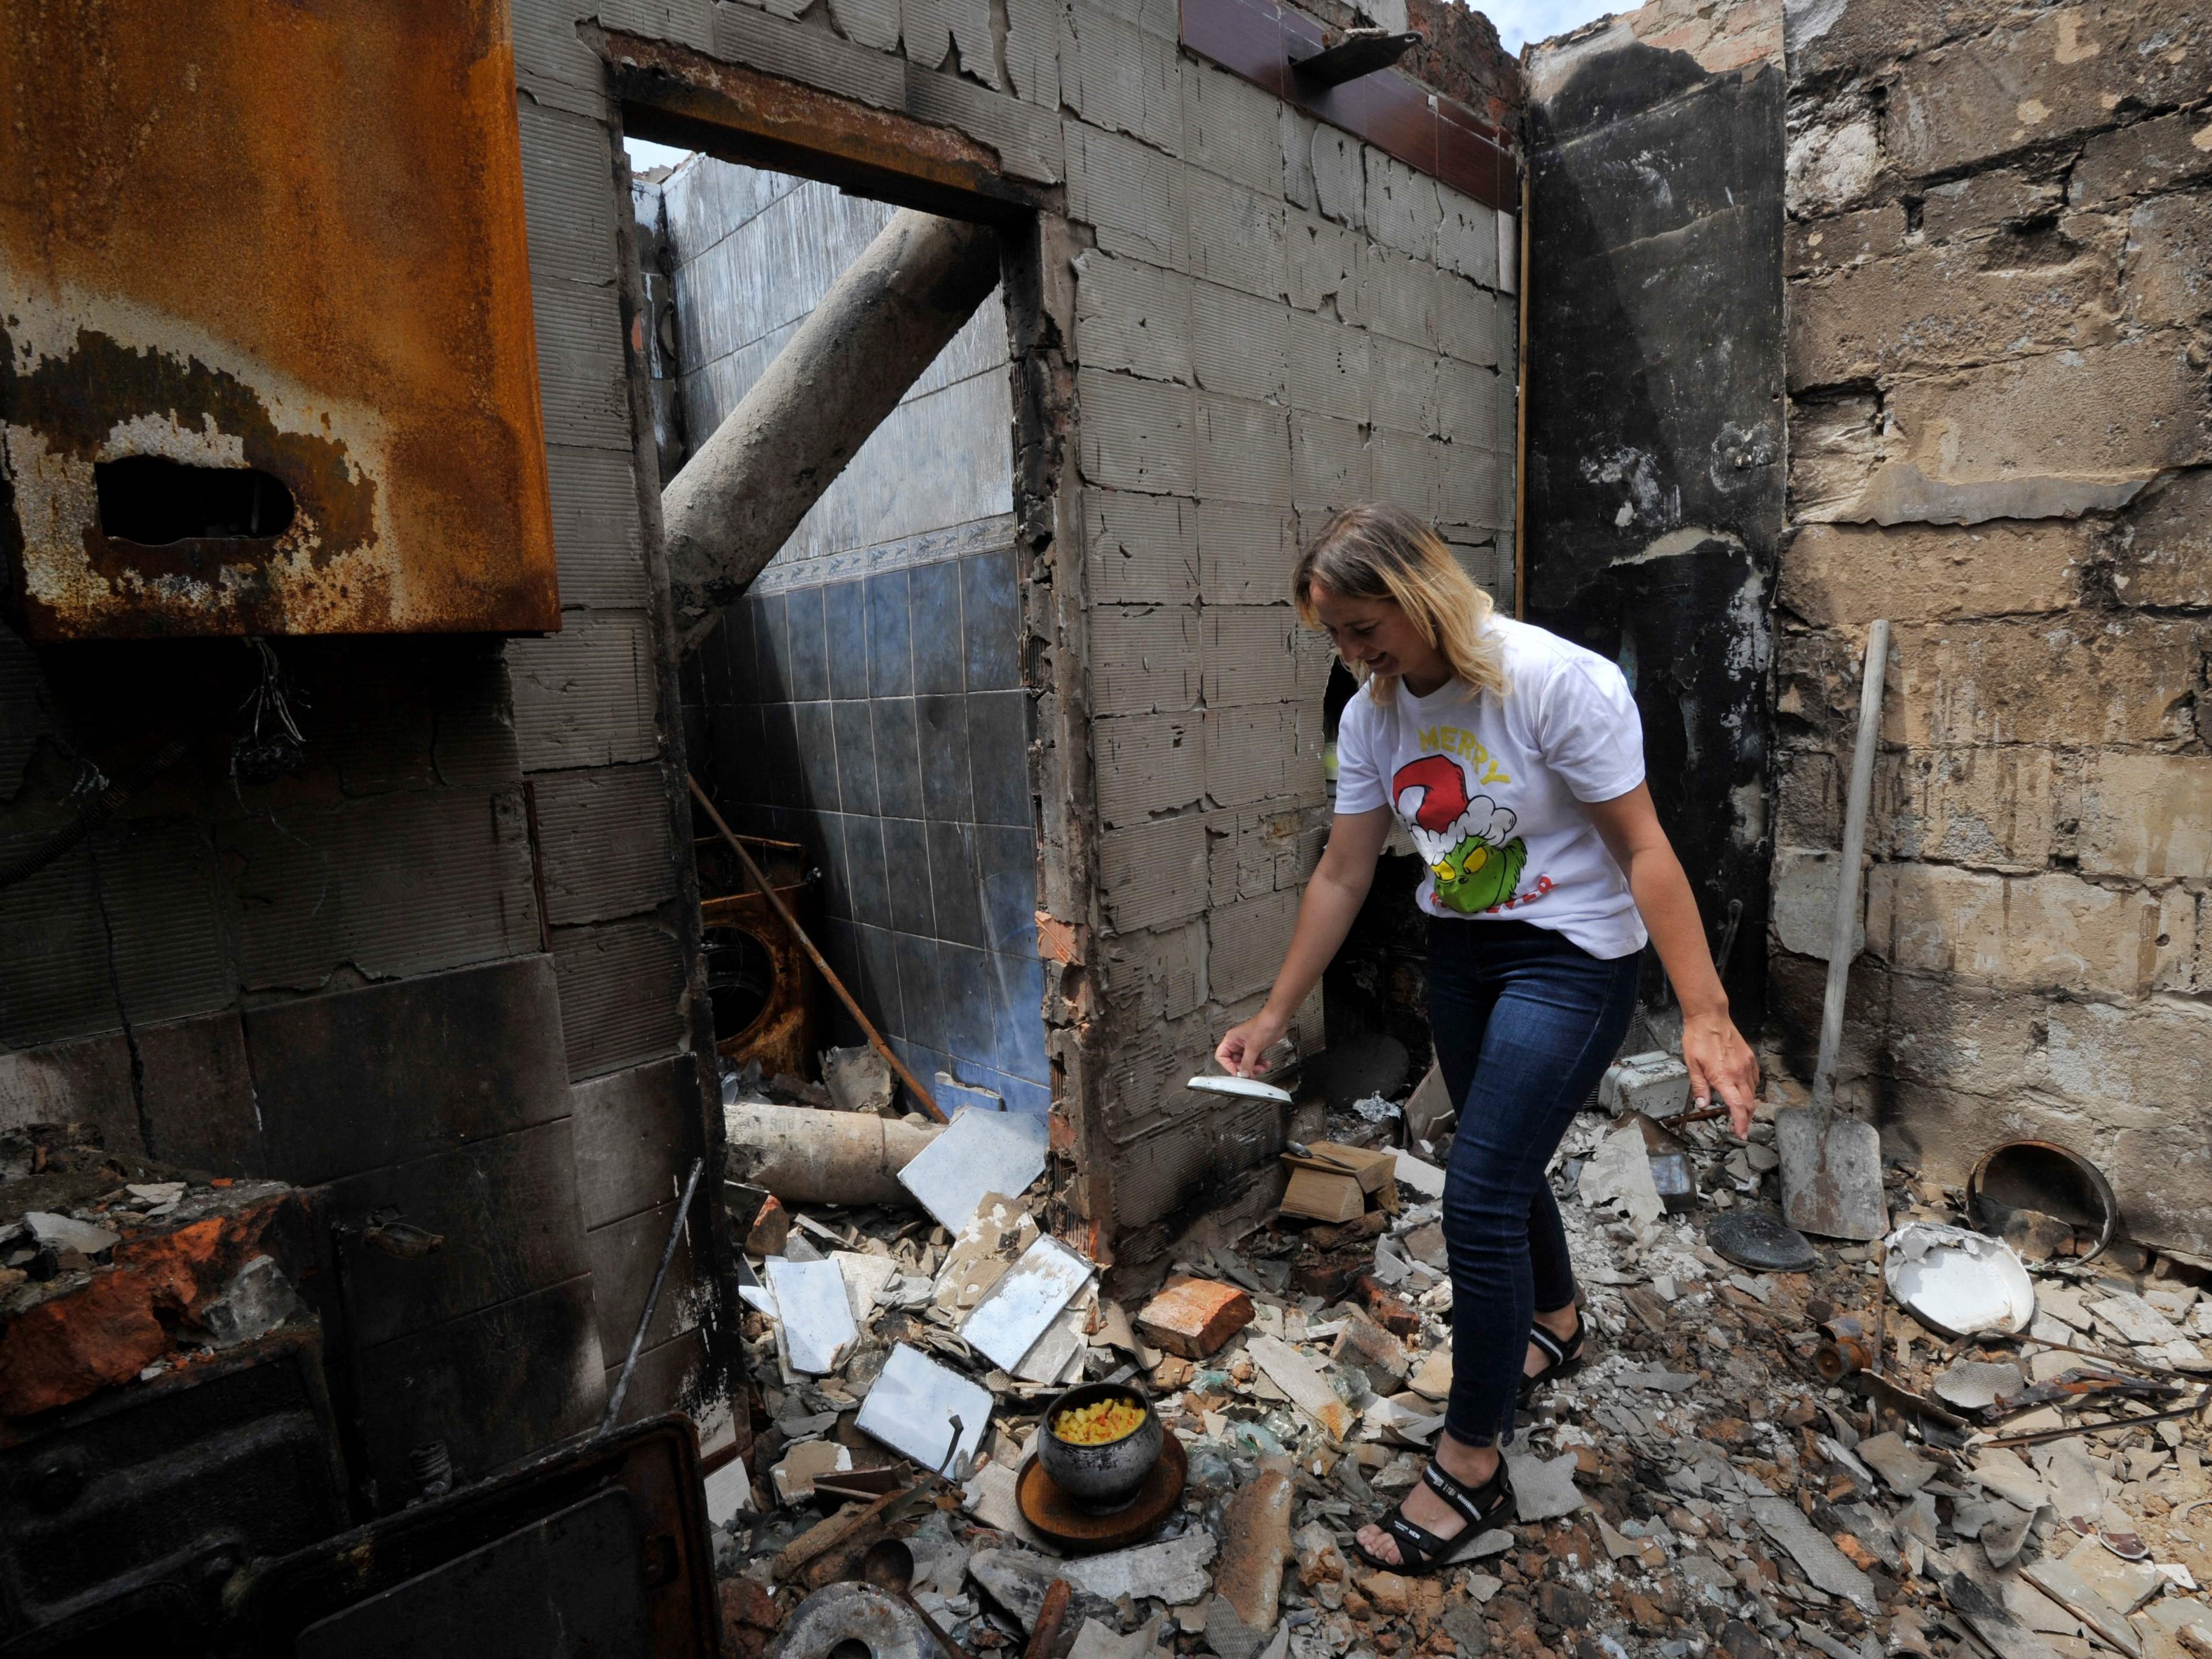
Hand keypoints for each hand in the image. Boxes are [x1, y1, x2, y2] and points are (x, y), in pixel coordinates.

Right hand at [1215, 1010, 1289, 1077]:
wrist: (1277, 1020)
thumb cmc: (1263, 1024)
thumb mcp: (1253, 1046)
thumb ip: (1247, 1062)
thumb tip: (1244, 1073)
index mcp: (1231, 1039)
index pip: (1221, 1056)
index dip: (1228, 1066)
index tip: (1238, 1072)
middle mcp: (1237, 1043)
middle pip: (1235, 1062)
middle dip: (1244, 1068)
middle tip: (1252, 1073)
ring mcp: (1246, 1046)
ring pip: (1246, 1062)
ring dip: (1254, 1067)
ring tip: (1261, 1068)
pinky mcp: (1256, 1048)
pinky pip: (1254, 1060)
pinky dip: (1260, 1063)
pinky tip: (1266, 1063)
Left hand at [1682, 1008, 1759, 1136]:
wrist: (1709, 1017)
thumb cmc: (1698, 1039)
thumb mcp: (1692, 1065)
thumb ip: (1699, 1087)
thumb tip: (1703, 1105)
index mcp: (1724, 1077)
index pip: (1738, 1107)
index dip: (1741, 1123)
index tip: (1741, 1133)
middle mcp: (1739, 1072)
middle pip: (1750, 1103)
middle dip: (1746, 1118)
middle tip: (1737, 1126)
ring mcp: (1747, 1065)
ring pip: (1753, 1092)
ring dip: (1748, 1104)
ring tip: (1738, 1109)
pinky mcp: (1750, 1058)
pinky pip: (1755, 1079)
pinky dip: (1751, 1088)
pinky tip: (1742, 1089)